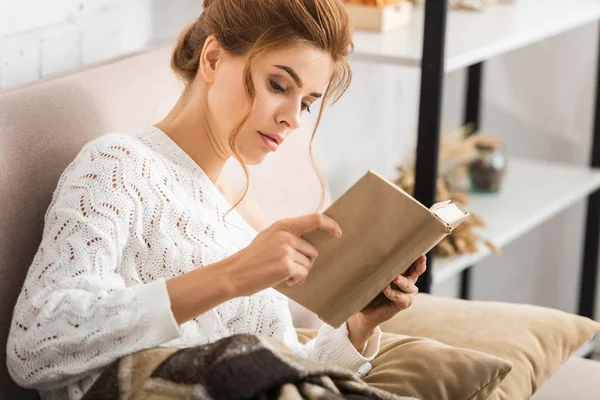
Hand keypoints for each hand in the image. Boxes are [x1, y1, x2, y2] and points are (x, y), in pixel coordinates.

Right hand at [225, 213, 341, 296]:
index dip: (330, 225)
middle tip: (287, 267)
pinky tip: (281, 279)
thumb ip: (288, 235)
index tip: (338, 233)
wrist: (233, 273)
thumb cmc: (252, 258)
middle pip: (313, 251)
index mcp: (283, 225)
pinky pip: (303, 275)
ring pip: (308, 264)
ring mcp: (286, 250)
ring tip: (280, 272)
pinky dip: (295, 280)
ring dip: (298, 272)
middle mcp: (286, 235)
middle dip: (304, 262)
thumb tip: (311, 241)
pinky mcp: (286, 265)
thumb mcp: (268, 237)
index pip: (315, 219)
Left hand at [346, 255, 426, 349]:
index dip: (416, 255)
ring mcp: (406, 293)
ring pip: (409, 286)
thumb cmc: (368, 287)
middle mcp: (407, 280)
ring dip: (403, 282)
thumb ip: (375, 265)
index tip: (419, 248)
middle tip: (421, 257)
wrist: (363, 310)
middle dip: (420, 264)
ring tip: (395, 277)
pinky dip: (393, 294)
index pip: (411, 260)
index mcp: (401, 270)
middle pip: (417, 271)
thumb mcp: (372, 274)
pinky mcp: (401, 304)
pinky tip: (385, 289)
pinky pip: (402, 299)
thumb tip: (368, 249)